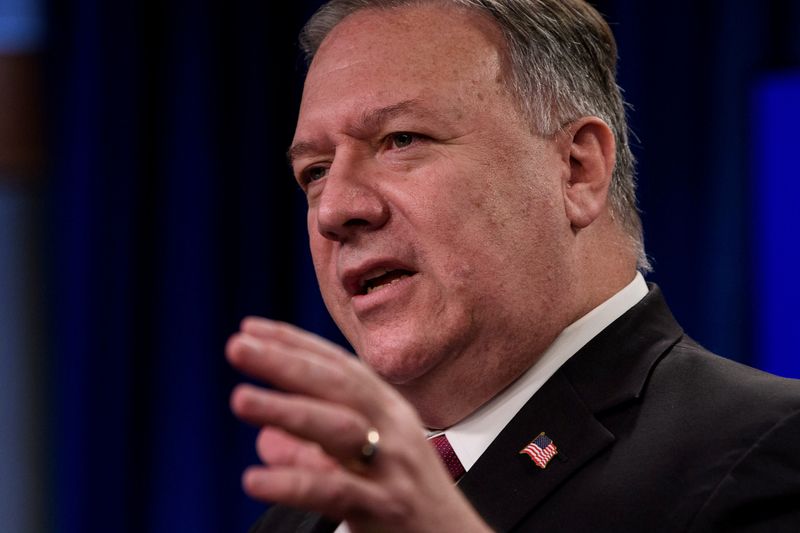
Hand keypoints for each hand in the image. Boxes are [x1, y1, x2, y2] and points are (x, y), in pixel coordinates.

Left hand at [227, 317, 491, 532]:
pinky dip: (293, 482)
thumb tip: (265, 439)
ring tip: (240, 399)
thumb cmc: (406, 502)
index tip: (252, 328)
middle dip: (287, 361)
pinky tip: (254, 480)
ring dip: (287, 409)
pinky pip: (335, 490)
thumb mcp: (366, 464)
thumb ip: (316, 450)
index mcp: (388, 411)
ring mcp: (392, 466)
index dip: (296, 344)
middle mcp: (394, 428)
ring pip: (338, 428)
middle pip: (338, 385)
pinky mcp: (387, 506)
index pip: (339, 366)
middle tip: (238, 345)